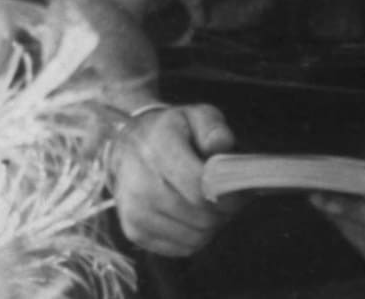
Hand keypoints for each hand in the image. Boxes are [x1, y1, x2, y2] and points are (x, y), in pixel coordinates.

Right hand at [109, 103, 243, 257]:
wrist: (126, 146)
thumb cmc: (171, 131)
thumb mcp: (195, 116)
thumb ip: (213, 127)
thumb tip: (221, 145)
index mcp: (157, 147)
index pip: (199, 186)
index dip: (226, 194)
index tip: (237, 191)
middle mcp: (140, 182)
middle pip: (200, 216)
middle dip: (222, 211)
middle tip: (228, 200)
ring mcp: (134, 210)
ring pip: (194, 237)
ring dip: (211, 226)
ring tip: (210, 206)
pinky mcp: (134, 231)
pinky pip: (181, 248)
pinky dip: (195, 237)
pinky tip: (193, 216)